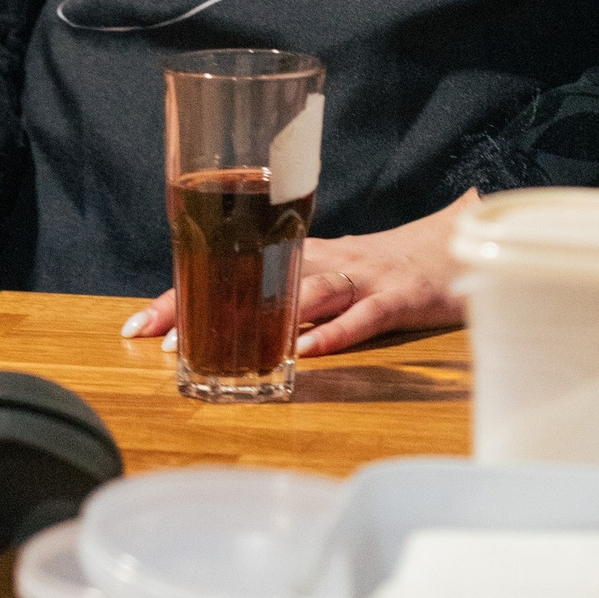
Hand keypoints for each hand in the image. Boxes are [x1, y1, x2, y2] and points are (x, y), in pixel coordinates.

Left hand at [122, 190, 476, 359]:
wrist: (461, 243)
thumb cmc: (388, 266)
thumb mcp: (331, 269)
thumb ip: (287, 288)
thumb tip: (228, 321)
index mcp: (301, 252)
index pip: (230, 269)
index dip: (182, 293)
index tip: (137, 325)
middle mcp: (325, 259)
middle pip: (255, 276)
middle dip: (201, 304)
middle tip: (156, 337)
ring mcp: (363, 276)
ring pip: (304, 292)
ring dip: (259, 319)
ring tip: (219, 345)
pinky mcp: (399, 298)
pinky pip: (362, 317)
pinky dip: (333, 334)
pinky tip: (303, 354)